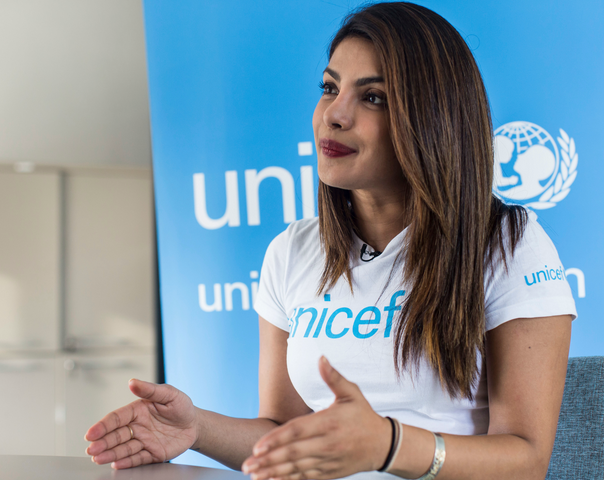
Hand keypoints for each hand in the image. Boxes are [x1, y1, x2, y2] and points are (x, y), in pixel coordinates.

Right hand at [85, 379, 197, 468]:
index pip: (116, 418)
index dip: (102, 425)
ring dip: (110, 454)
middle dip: (102, 443)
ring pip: (123, 449)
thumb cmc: (181, 406)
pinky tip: (116, 464)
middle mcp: (137, 427)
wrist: (195, 424)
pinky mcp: (152, 454)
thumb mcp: (169, 394)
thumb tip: (132, 382)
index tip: (91, 433)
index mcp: (137, 410)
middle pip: (116, 435)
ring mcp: (144, 441)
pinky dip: (127, 462)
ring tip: (98, 458)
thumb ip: (150, 389)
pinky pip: (138, 458)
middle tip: (91, 449)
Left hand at [242, 356, 390, 479]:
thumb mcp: (352, 393)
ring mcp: (327, 461)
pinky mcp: (329, 473)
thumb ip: (333, 377)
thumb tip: (321, 358)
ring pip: (296, 468)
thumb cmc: (363, 415)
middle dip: (268, 460)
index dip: (276, 440)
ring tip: (253, 475)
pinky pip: (305, 478)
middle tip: (247, 464)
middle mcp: (326, 444)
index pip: (297, 432)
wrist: (383, 445)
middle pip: (292, 453)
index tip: (257, 446)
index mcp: (329, 423)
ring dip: (273, 472)